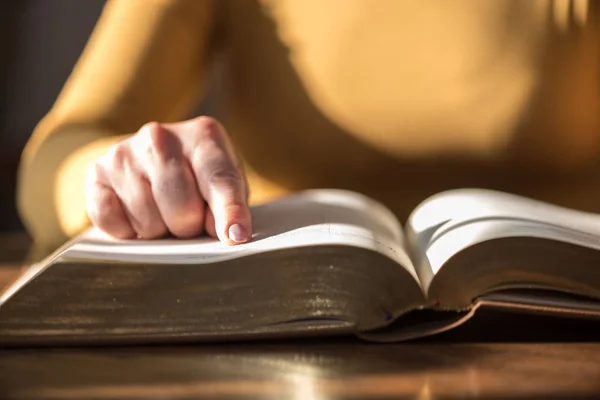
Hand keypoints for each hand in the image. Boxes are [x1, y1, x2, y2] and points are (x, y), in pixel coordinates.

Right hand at [85, 117, 250, 243]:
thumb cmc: (199, 178)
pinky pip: (114, 224)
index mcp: (204, 136)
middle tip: (189, 218)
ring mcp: (125, 153)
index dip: (229, 212)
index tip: (235, 236)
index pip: (220, 180)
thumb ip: (230, 206)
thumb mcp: (226, 184)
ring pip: (148, 222)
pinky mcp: (96, 173)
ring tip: (164, 213)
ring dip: (160, 231)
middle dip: (190, 226)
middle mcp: (161, 137)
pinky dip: (128, 231)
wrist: (151, 159)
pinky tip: (137, 214)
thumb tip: (229, 235)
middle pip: (182, 209)